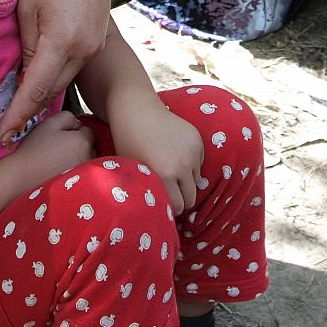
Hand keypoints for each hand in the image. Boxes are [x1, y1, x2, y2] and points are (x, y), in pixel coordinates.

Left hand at [0, 0, 113, 142]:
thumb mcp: (28, 9)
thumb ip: (26, 47)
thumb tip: (24, 78)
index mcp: (61, 40)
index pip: (36, 89)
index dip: (18, 115)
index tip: (3, 135)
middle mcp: (82, 49)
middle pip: (52, 91)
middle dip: (29, 109)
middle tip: (7, 126)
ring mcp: (94, 47)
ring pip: (65, 81)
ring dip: (44, 94)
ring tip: (21, 107)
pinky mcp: (99, 42)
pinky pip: (74, 68)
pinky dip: (57, 78)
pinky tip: (42, 80)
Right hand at [16, 111, 95, 181]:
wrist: (23, 176)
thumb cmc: (36, 148)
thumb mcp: (51, 123)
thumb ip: (69, 117)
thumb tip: (78, 124)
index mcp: (83, 141)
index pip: (88, 131)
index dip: (74, 131)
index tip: (60, 136)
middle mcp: (89, 157)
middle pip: (90, 146)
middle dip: (79, 144)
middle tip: (59, 148)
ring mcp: (85, 173)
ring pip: (87, 160)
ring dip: (78, 157)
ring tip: (59, 161)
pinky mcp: (80, 185)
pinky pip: (82, 173)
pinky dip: (75, 170)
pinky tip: (61, 172)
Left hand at [109, 96, 203, 214]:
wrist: (136, 109)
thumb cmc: (127, 143)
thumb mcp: (132, 171)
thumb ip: (147, 193)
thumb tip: (157, 217)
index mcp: (164, 174)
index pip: (178, 207)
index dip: (170, 208)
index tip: (162, 204)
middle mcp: (182, 164)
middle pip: (191, 198)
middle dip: (181, 199)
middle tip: (168, 193)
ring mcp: (192, 150)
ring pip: (196, 180)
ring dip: (185, 181)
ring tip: (168, 171)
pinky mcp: (197, 139)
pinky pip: (199, 163)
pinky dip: (190, 164)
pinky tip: (173, 155)